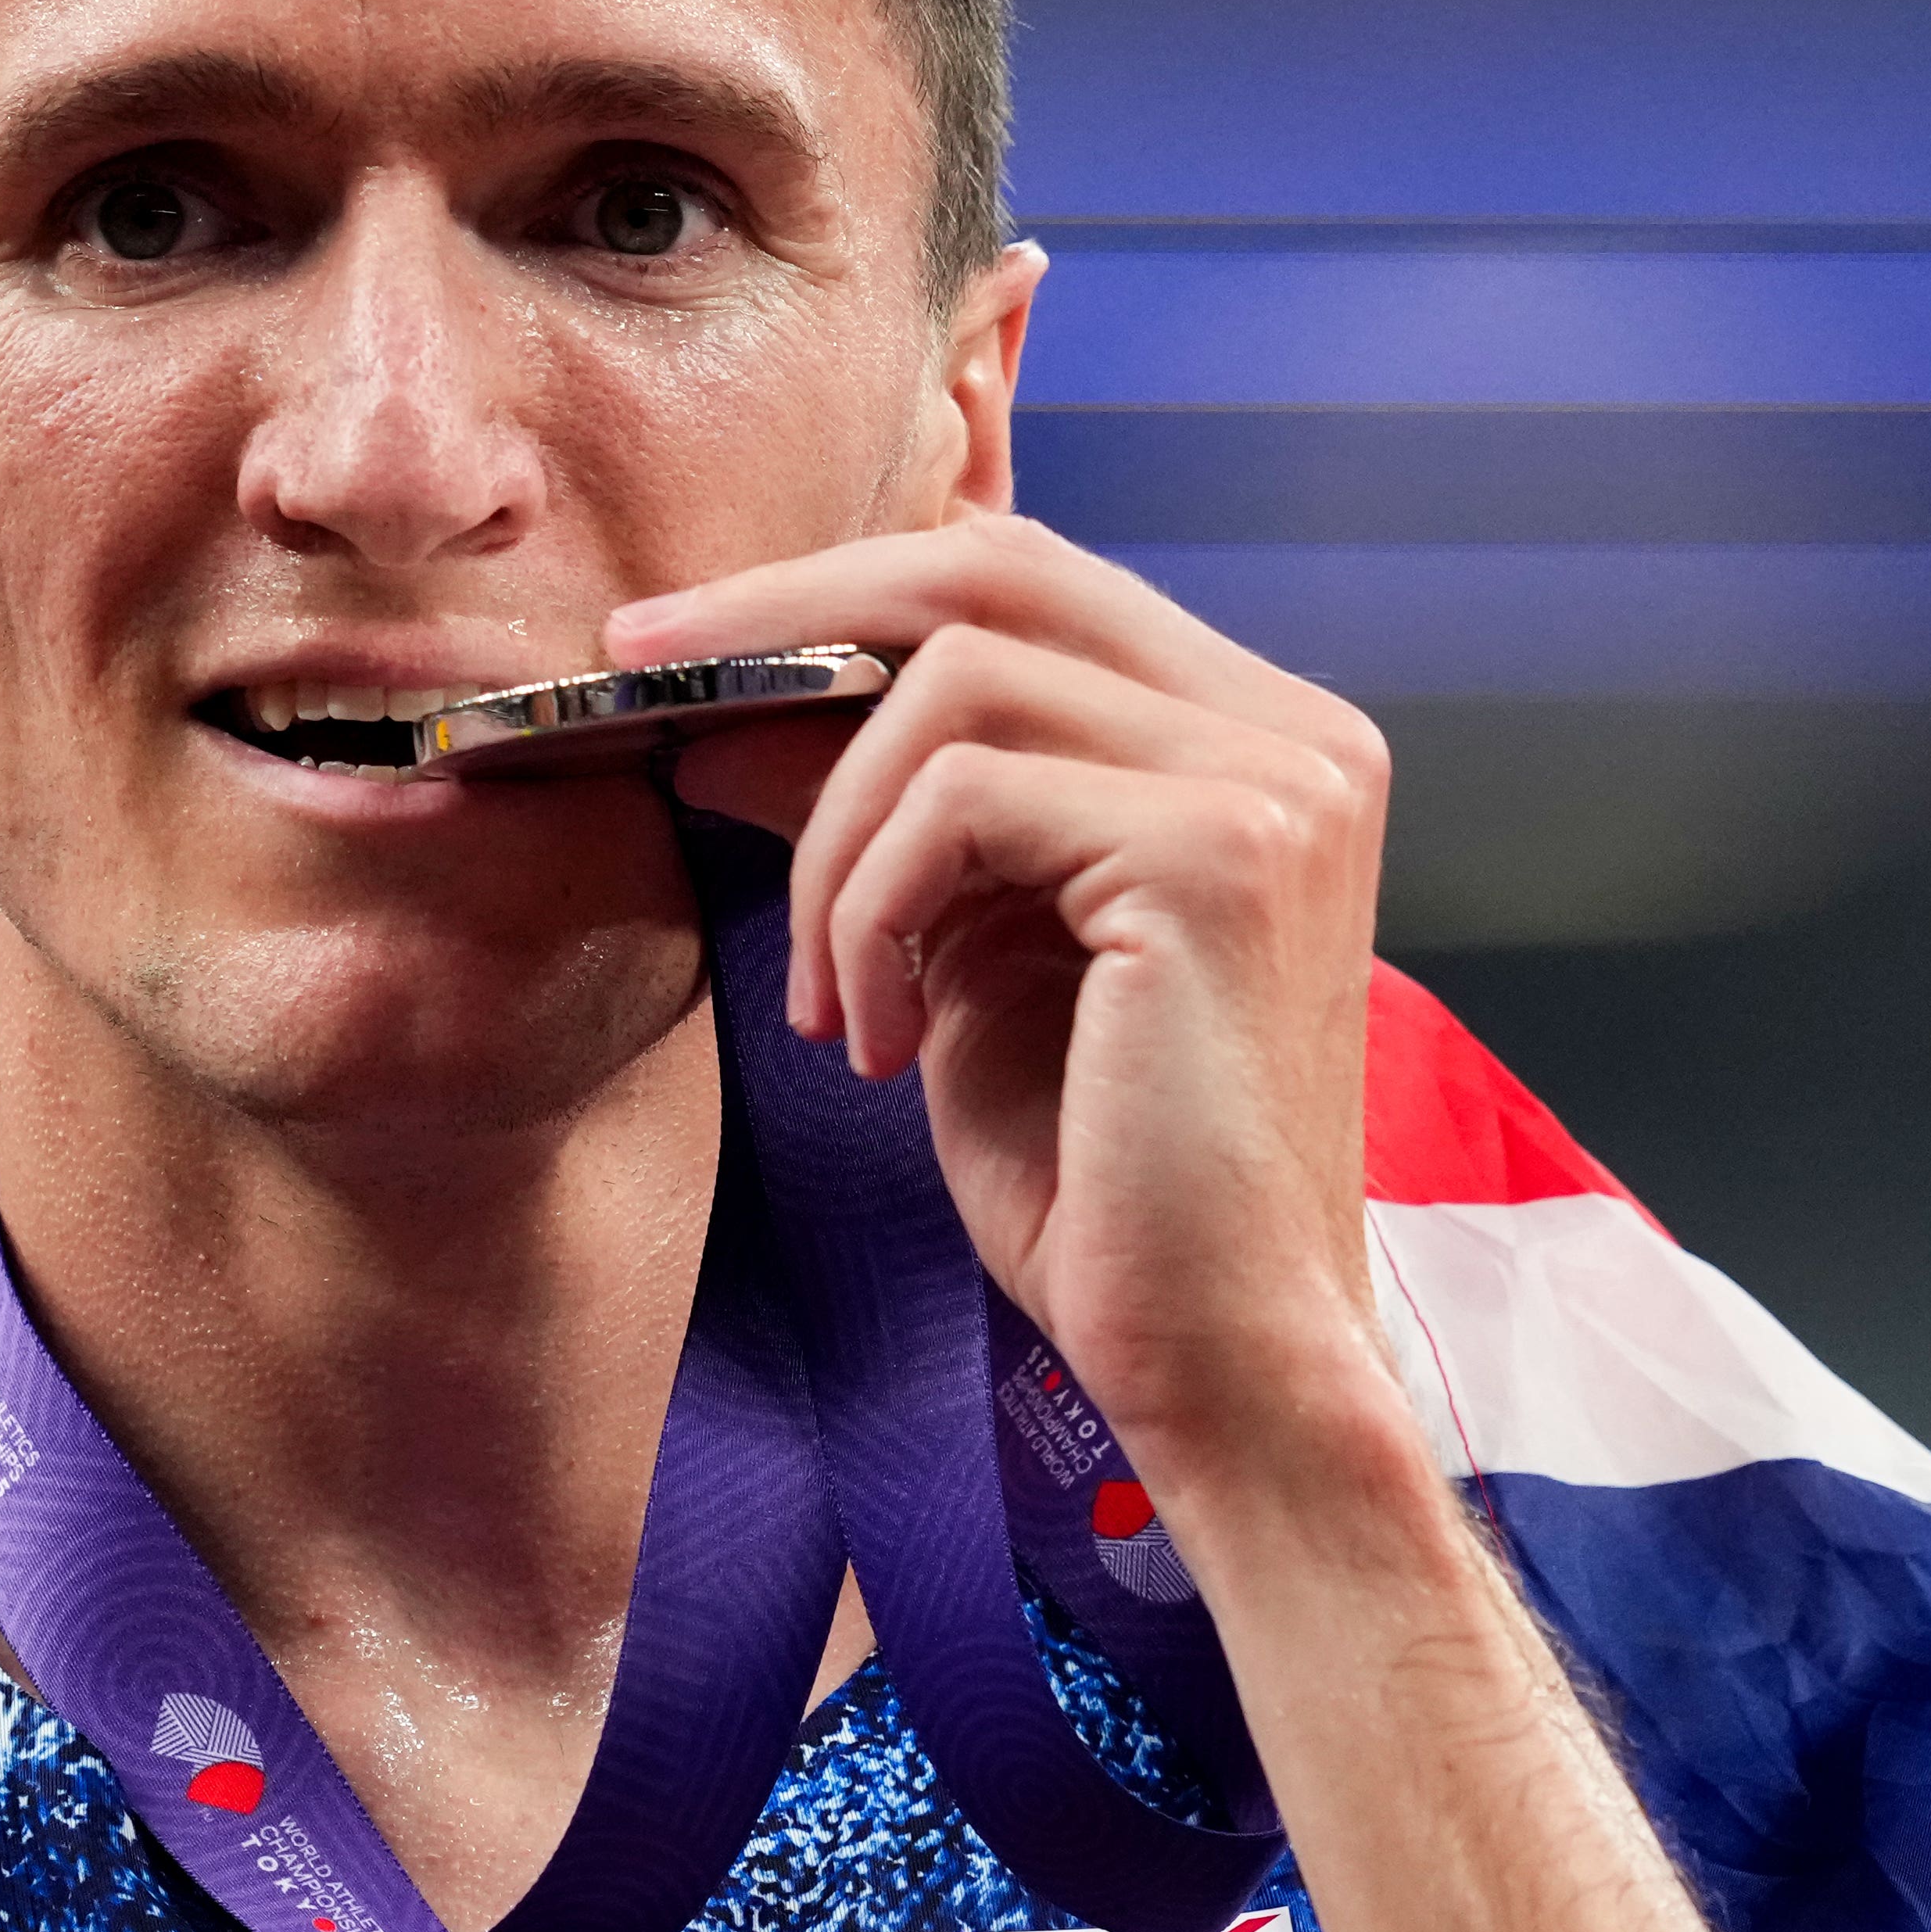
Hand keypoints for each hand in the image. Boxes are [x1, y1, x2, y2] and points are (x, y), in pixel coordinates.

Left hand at [631, 515, 1409, 1497]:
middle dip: (786, 611)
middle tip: (640, 677)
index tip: (678, 645)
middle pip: (992, 572)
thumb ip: (888, 822)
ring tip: (828, 999)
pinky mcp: (1220, 853)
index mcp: (1252, 742)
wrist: (1220, 1359)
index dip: (838, 589)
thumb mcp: (963, 960)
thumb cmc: (1104, 1189)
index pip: (1025, 583)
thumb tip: (726, 709)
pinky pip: (960, 800)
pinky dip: (872, 913)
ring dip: (833, 845)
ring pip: (952, 687)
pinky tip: (880, 1040)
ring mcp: (1271, 784)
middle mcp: (1290, 735)